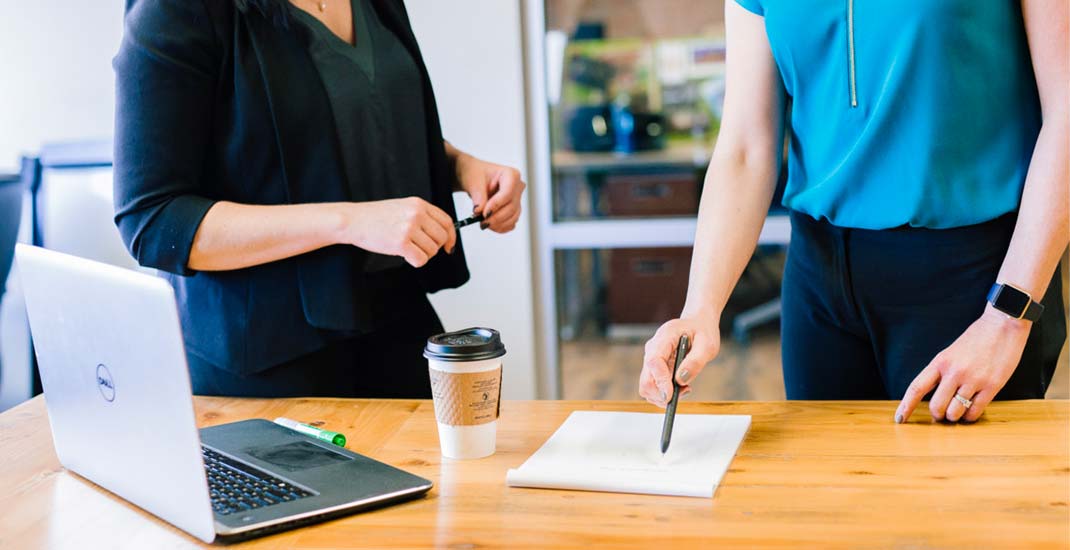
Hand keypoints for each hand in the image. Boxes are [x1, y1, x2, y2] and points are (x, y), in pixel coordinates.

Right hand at [337, 197, 455, 267]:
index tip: (448, 246)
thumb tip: (442, 235)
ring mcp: (409, 228)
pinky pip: (421, 259)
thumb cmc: (375, 217)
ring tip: (407, 249)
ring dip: (422, 255)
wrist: (353, 220)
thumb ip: (422, 217)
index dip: (451, 236)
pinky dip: (415, 262)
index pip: (447, 221)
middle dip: (433, 248)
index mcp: (419, 204)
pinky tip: (405, 255)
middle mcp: (416, 214)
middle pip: (441, 238)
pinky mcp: (401, 243)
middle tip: (420, 249)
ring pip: (431, 250)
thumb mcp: (403, 207)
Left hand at [454, 153, 525, 232]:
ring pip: (513, 217)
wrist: (474, 178)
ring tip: (483, 224)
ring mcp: (517, 199)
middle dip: (496, 217)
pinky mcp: (513, 210)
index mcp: (511, 175)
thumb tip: (479, 210)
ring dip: (498, 224)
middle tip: (482, 222)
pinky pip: (511, 222)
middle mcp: (517, 187)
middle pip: (511, 207)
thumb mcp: (473, 181)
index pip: (507, 193)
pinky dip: (501, 227)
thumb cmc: (475, 173)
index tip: (484, 214)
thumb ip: (478, 195)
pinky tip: (490, 225)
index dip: (496, 205)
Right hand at [639, 314, 720, 407]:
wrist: (696, 324)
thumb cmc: (702, 332)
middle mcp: (652, 349)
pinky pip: (653, 387)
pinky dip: (665, 393)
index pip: (654, 361)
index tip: (671, 395)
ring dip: (664, 395)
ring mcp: (651, 359)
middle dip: (662, 394)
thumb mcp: (707, 344)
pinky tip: (681, 385)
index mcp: (664, 337)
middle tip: (685, 391)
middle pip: (646, 379)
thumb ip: (695, 361)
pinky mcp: (654, 369)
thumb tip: (681, 380)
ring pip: (647, 387)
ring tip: (685, 387)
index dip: (660, 380)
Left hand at [895, 306, 1031, 423]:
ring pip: (955, 412)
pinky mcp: (992, 386)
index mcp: (940, 362)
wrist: (1002, 326)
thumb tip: (933, 396)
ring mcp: (973, 380)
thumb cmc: (975, 339)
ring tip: (958, 413)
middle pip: (936, 406)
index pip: (917, 388)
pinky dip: (970, 417)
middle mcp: (954, 372)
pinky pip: (975, 411)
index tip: (899, 419)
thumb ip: (941, 372)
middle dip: (937, 415)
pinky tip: (970, 412)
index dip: (906, 406)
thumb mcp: (950, 353)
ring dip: (955, 417)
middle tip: (942, 415)